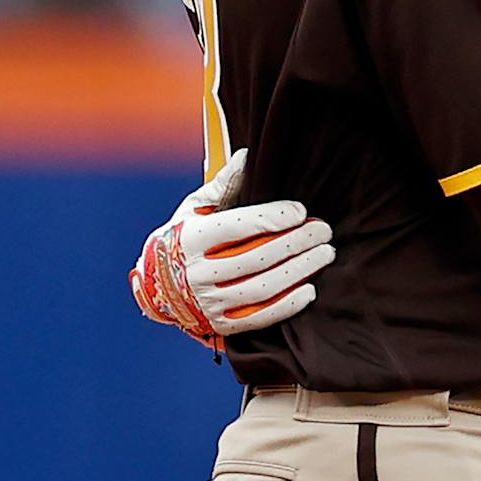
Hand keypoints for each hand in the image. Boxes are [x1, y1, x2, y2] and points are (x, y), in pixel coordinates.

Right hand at [128, 149, 335, 349]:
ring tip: (324, 254)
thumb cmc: (182, 238)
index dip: (272, 218)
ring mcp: (208, 302)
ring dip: (299, 271)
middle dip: (296, 242)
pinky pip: (259, 317)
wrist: (156, 287)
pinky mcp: (221, 324)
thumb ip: (223, 184)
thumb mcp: (194, 208)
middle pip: (255, 258)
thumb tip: (248, 157)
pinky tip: (309, 289)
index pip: (235, 227)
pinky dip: (287, 305)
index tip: (300, 211)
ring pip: (262, 288)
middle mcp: (197, 273)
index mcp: (190, 239)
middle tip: (323, 230)